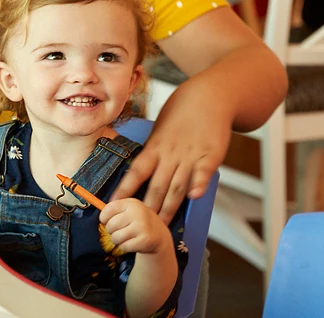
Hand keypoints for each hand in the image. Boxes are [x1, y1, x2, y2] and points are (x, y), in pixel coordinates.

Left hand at [100, 198, 171, 254]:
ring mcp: (142, 226)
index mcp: (131, 203)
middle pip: (110, 225)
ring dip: (118, 240)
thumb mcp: (128, 210)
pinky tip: (132, 243)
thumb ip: (114, 210)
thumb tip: (94, 206)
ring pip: (116, 237)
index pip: (108, 209)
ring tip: (126, 237)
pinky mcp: (145, 240)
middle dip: (111, 231)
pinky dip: (125, 247)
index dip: (104, 218)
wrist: (158, 234)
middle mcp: (138, 212)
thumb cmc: (136, 221)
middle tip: (120, 231)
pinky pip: (124, 246)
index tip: (107, 221)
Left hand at [110, 84, 231, 223]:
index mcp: (155, 147)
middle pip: (156, 185)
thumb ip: (153, 153)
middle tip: (139, 227)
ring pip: (177, 185)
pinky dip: (199, 183)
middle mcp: (170, 153)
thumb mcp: (160, 131)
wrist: (206, 97)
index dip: (124, 189)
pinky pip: (203, 171)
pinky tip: (194, 196)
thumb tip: (139, 174)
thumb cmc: (181, 115)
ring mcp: (190, 154)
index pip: (136, 172)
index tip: (113, 204)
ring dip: (169, 207)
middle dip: (147, 209)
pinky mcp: (211, 154)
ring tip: (161, 226)